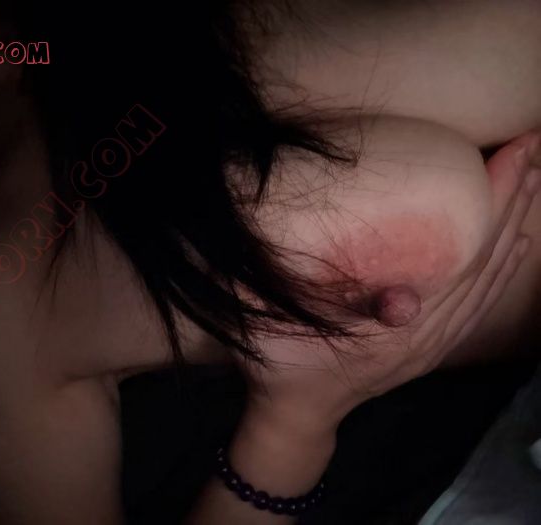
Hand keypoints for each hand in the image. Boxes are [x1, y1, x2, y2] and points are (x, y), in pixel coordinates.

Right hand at [240, 130, 540, 427]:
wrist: (298, 414)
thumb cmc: (285, 364)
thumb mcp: (283, 328)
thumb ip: (319, 304)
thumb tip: (379, 281)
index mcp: (404, 329)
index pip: (467, 256)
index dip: (492, 205)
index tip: (513, 154)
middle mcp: (430, 335)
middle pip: (487, 262)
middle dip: (513, 201)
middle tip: (533, 147)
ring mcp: (434, 342)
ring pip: (489, 280)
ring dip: (514, 227)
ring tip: (532, 179)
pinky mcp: (431, 345)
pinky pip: (480, 300)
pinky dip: (503, 266)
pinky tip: (516, 240)